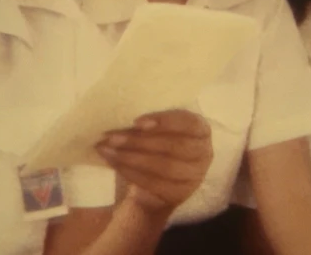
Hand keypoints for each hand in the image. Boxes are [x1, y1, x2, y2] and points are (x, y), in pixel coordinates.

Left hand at [96, 110, 212, 216]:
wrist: (155, 181)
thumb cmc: (156, 144)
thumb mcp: (156, 129)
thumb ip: (147, 123)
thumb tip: (118, 115)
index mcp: (201, 130)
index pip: (189, 123)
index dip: (165, 121)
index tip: (137, 122)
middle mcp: (203, 154)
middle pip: (174, 146)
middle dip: (140, 141)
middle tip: (111, 136)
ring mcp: (193, 177)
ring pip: (164, 166)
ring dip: (132, 157)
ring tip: (107, 149)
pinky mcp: (179, 194)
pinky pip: (154, 183)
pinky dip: (130, 172)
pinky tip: (113, 163)